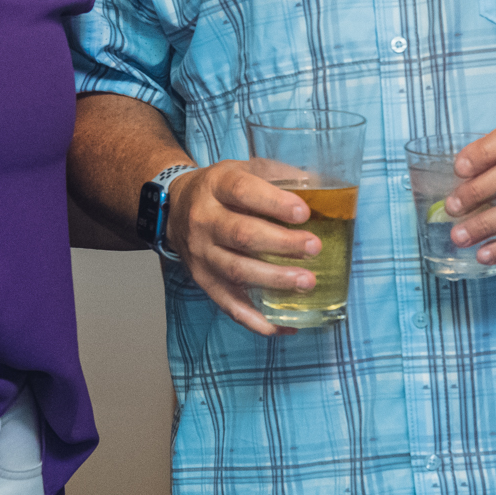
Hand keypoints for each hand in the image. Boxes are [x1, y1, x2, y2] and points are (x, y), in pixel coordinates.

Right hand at [166, 159, 325, 335]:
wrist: (175, 208)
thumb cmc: (221, 189)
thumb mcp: (243, 169)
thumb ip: (279, 176)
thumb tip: (321, 187)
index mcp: (217, 186)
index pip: (243, 191)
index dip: (274, 202)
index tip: (303, 212)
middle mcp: (204, 220)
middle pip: (242, 234)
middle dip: (281, 244)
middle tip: (314, 248)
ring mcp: (201, 254)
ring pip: (236, 270)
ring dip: (274, 279)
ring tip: (306, 282)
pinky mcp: (203, 281)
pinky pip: (229, 305)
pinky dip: (256, 320)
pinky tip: (284, 325)